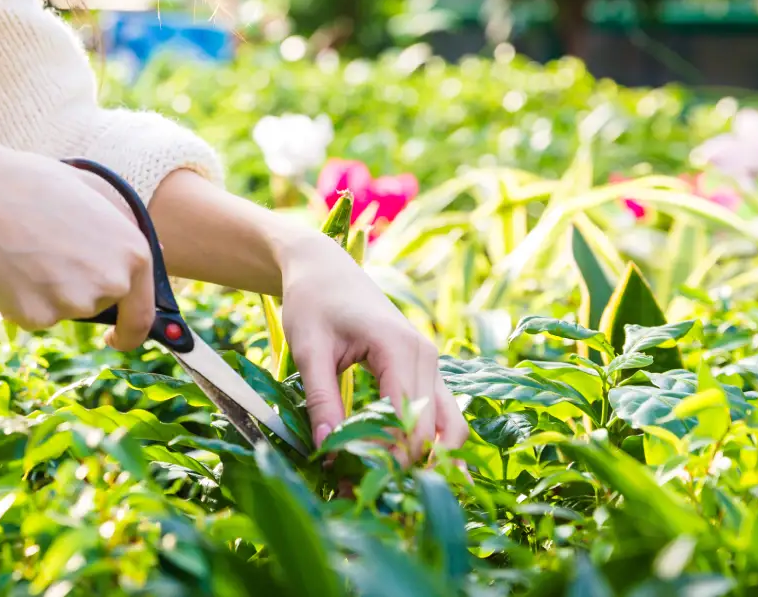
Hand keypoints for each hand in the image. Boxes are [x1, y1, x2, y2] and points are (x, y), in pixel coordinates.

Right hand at [0, 140, 156, 348]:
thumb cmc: (33, 184)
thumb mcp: (92, 194)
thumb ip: (123, 228)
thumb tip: (150, 253)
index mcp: (134, 253)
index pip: (143, 313)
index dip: (130, 330)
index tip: (116, 336)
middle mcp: (111, 282)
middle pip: (99, 306)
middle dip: (79, 291)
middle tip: (49, 258)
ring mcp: (75, 303)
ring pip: (65, 309)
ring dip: (49, 292)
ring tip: (26, 250)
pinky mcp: (38, 317)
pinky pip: (34, 315)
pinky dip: (22, 298)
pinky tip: (9, 265)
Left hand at [279, 232, 467, 463]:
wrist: (324, 268)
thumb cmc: (313, 301)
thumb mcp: (308, 348)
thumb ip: (321, 398)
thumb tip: (328, 449)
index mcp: (399, 347)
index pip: (406, 419)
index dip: (384, 456)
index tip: (350, 479)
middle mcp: (426, 356)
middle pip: (431, 430)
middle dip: (401, 465)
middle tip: (360, 489)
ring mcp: (431, 363)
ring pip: (449, 426)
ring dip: (426, 459)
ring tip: (388, 484)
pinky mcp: (425, 369)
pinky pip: (441, 414)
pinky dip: (429, 443)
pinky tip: (405, 466)